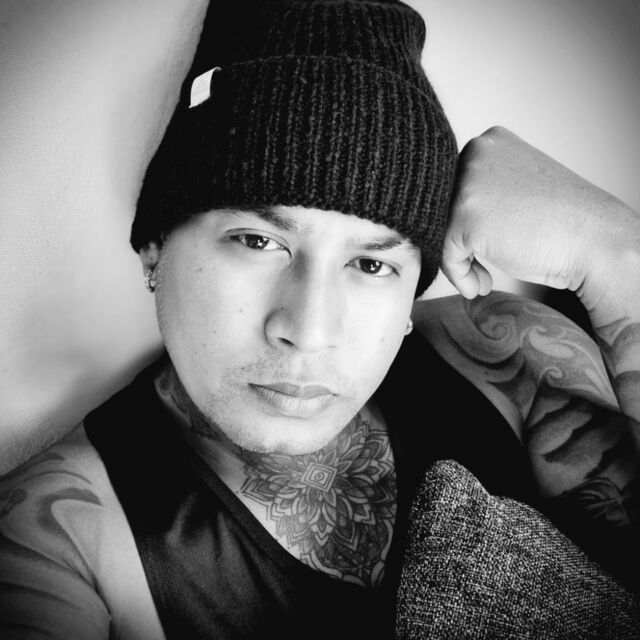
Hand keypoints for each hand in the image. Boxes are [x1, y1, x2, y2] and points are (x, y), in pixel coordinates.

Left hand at [441, 126, 629, 300]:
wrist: (594, 243)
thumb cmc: (559, 224)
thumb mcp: (515, 188)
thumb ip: (482, 190)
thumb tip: (442, 214)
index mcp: (490, 142)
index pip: (452, 187)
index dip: (463, 223)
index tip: (482, 247)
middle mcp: (475, 153)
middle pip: (441, 208)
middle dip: (459, 242)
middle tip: (480, 268)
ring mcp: (469, 182)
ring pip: (440, 230)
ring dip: (459, 261)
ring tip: (482, 278)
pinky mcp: (464, 215)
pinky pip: (445, 253)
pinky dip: (460, 276)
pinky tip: (481, 286)